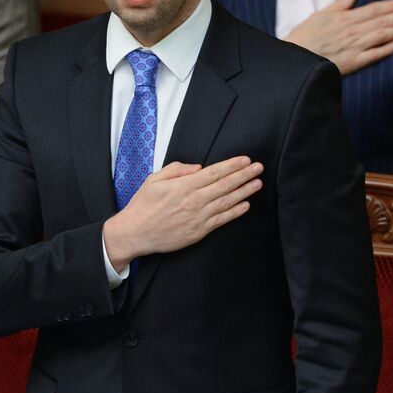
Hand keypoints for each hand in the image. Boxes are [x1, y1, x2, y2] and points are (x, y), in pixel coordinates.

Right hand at [102, 157, 263, 270]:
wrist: (134, 233)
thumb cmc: (143, 205)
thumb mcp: (154, 180)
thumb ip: (177, 170)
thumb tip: (199, 167)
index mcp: (183, 186)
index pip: (214, 172)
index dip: (232, 165)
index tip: (246, 160)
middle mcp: (194, 201)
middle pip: (225, 185)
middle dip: (244, 175)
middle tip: (259, 167)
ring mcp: (197, 217)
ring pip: (227, 202)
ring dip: (244, 191)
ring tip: (257, 183)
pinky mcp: (198, 232)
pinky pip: (221, 220)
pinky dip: (235, 212)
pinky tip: (245, 205)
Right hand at [285, 0, 392, 75]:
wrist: (295, 59)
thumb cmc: (304, 37)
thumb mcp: (320, 15)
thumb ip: (340, 4)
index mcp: (345, 18)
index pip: (374, 9)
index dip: (392, 5)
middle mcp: (352, 31)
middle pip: (382, 21)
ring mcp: (354, 47)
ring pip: (381, 36)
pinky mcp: (353, 63)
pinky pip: (374, 55)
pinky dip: (387, 49)